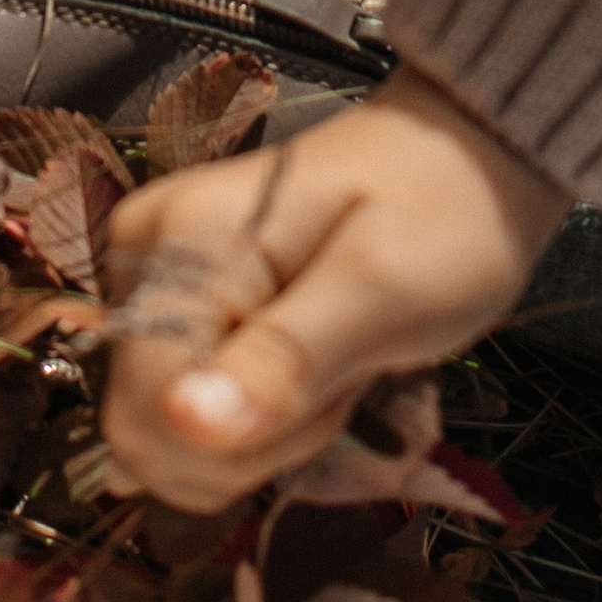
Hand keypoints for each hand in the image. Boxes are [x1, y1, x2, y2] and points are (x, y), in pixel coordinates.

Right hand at [100, 64, 569, 508]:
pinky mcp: (171, 301)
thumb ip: (285, 361)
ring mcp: (150, 274)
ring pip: (164, 429)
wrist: (459, 160)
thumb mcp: (385, 292)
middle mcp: (143, 249)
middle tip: (334, 375)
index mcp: (185, 236)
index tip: (325, 391)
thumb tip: (185, 424)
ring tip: (327, 365)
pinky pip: (179, 409)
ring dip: (255, 435)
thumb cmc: (441, 215)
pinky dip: (246, 420)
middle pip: (147, 424)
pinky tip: (299, 370)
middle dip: (249, 439)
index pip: (151, 407)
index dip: (240, 441)